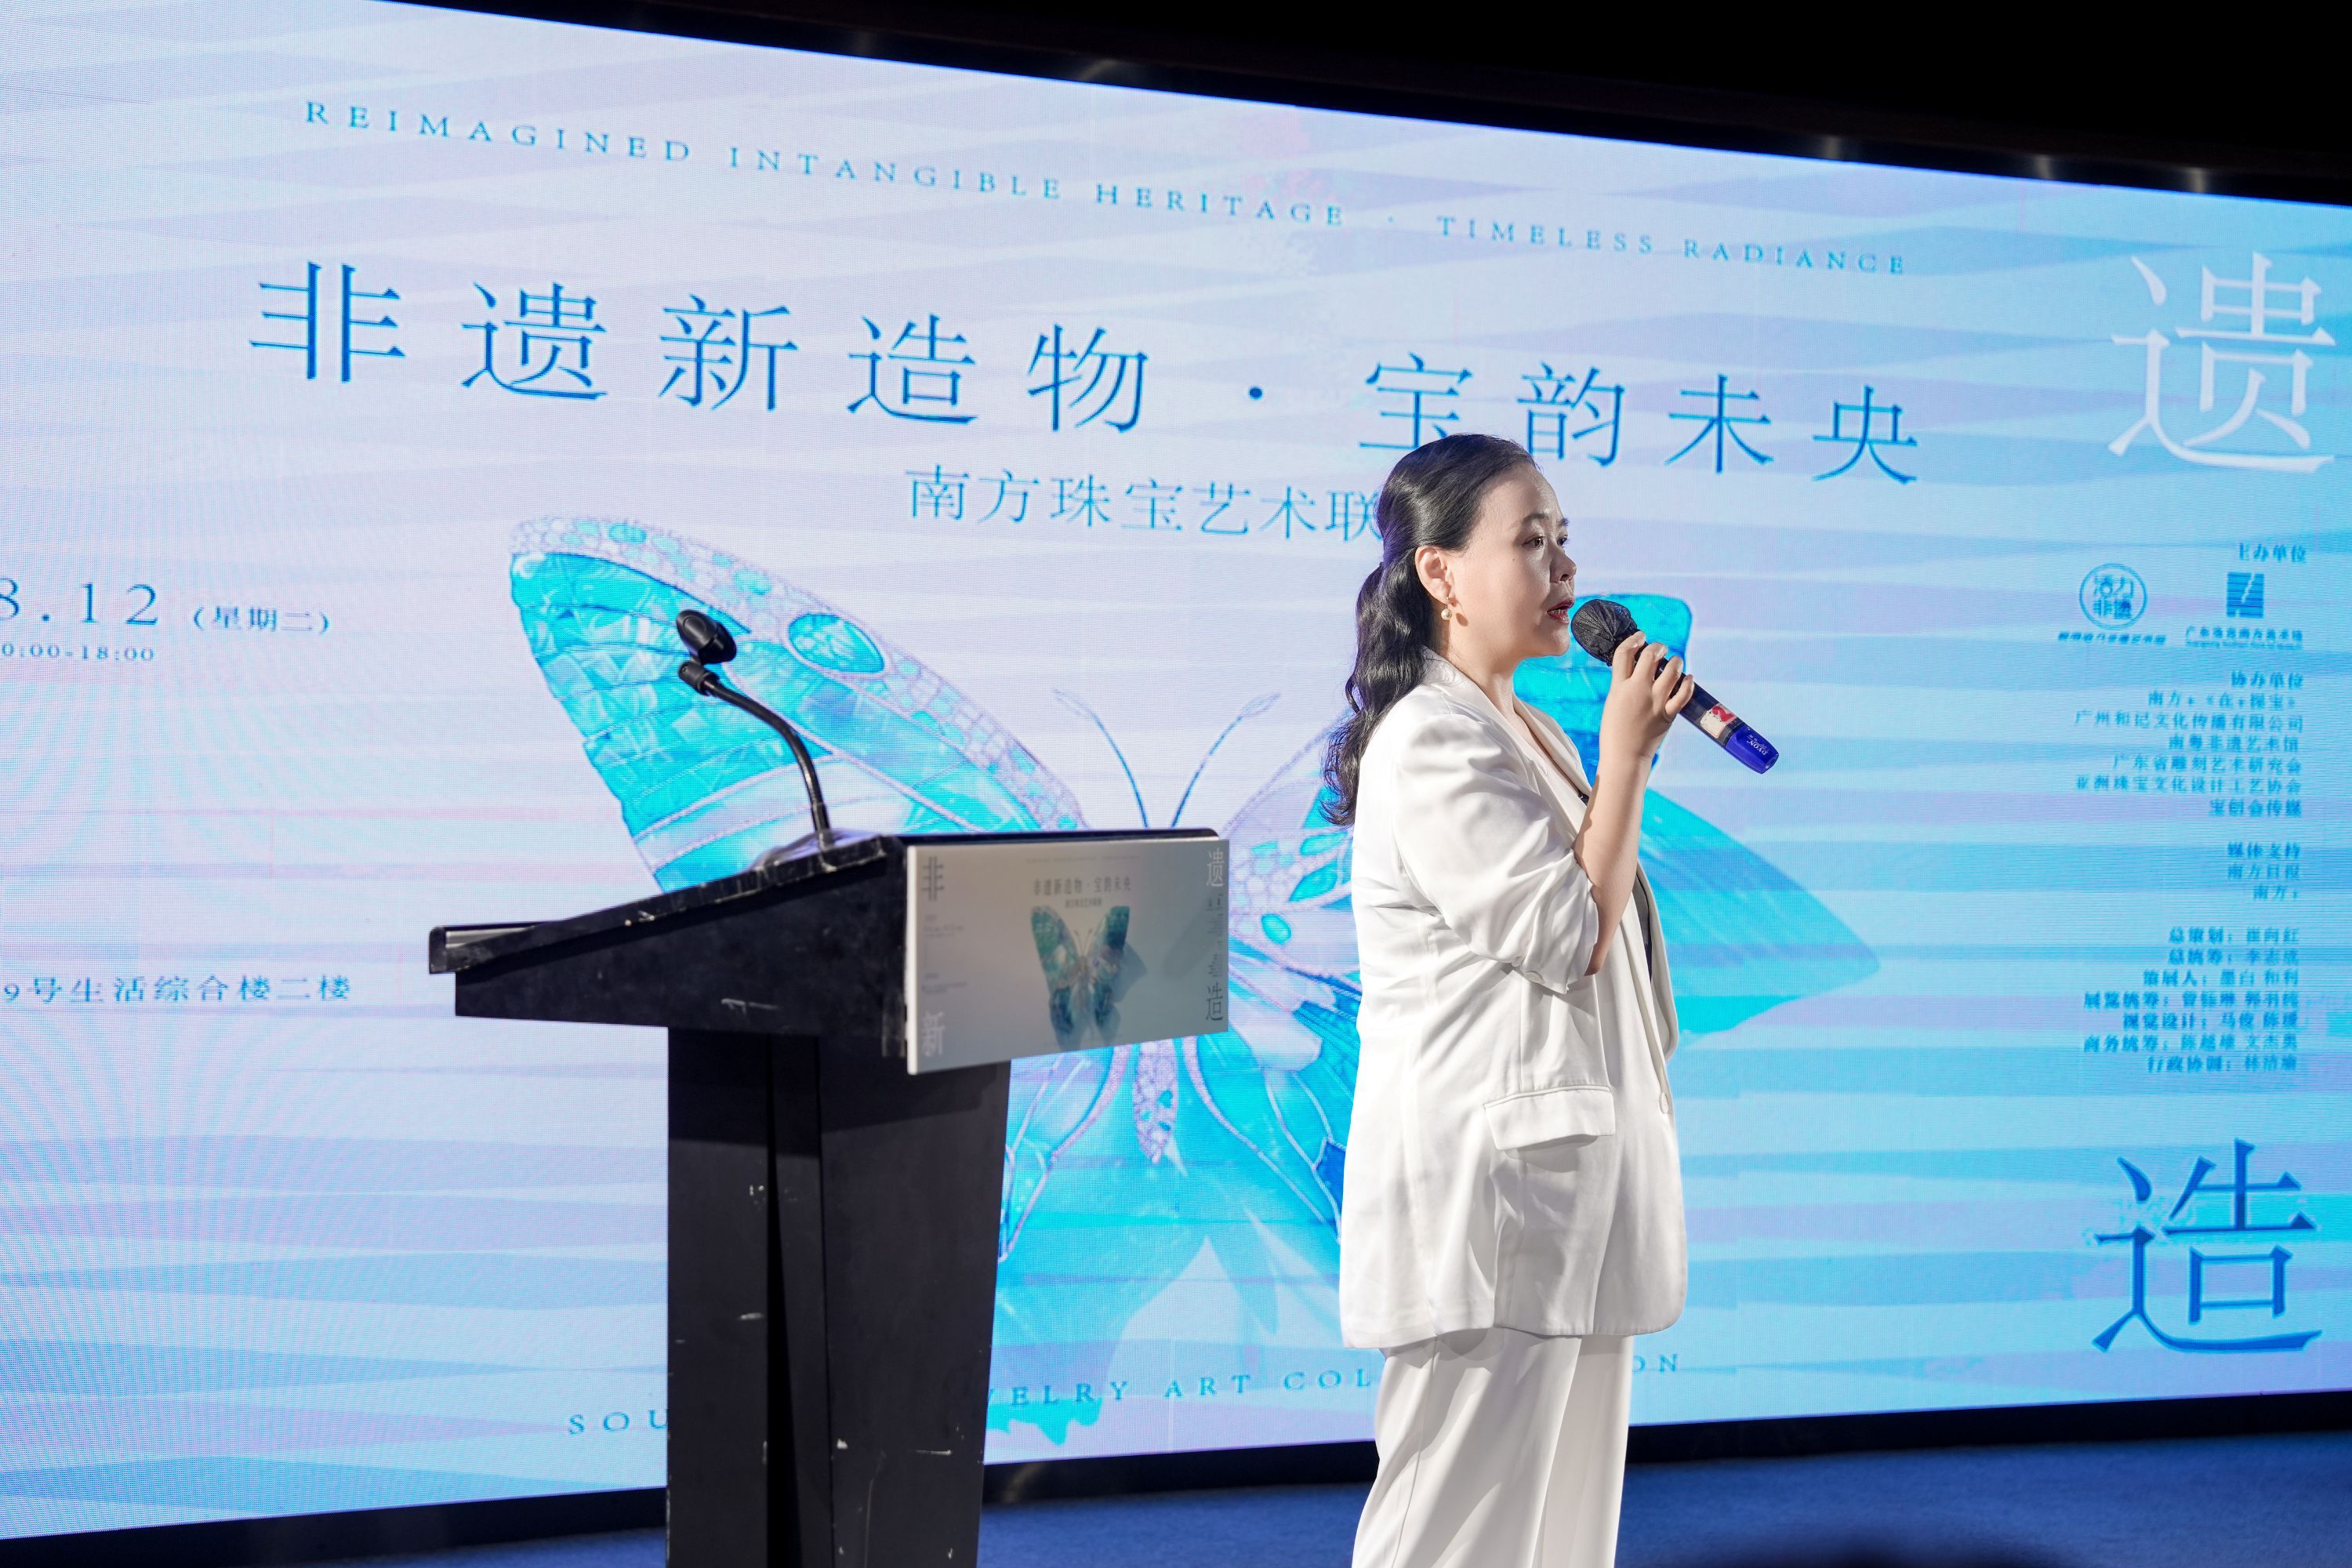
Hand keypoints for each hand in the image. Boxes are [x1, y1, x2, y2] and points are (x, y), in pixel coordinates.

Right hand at [1598, 632, 1692, 764]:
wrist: (1624, 757)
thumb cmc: (1614, 732)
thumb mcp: (1613, 702)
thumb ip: (1623, 685)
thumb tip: (1637, 668)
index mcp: (1618, 688)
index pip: (1624, 653)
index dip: (1633, 639)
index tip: (1640, 636)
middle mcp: (1637, 691)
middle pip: (1650, 655)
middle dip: (1658, 647)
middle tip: (1660, 649)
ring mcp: (1654, 702)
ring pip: (1671, 670)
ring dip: (1675, 661)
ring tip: (1675, 662)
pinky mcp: (1668, 714)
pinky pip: (1683, 694)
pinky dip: (1688, 683)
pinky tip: (1688, 678)